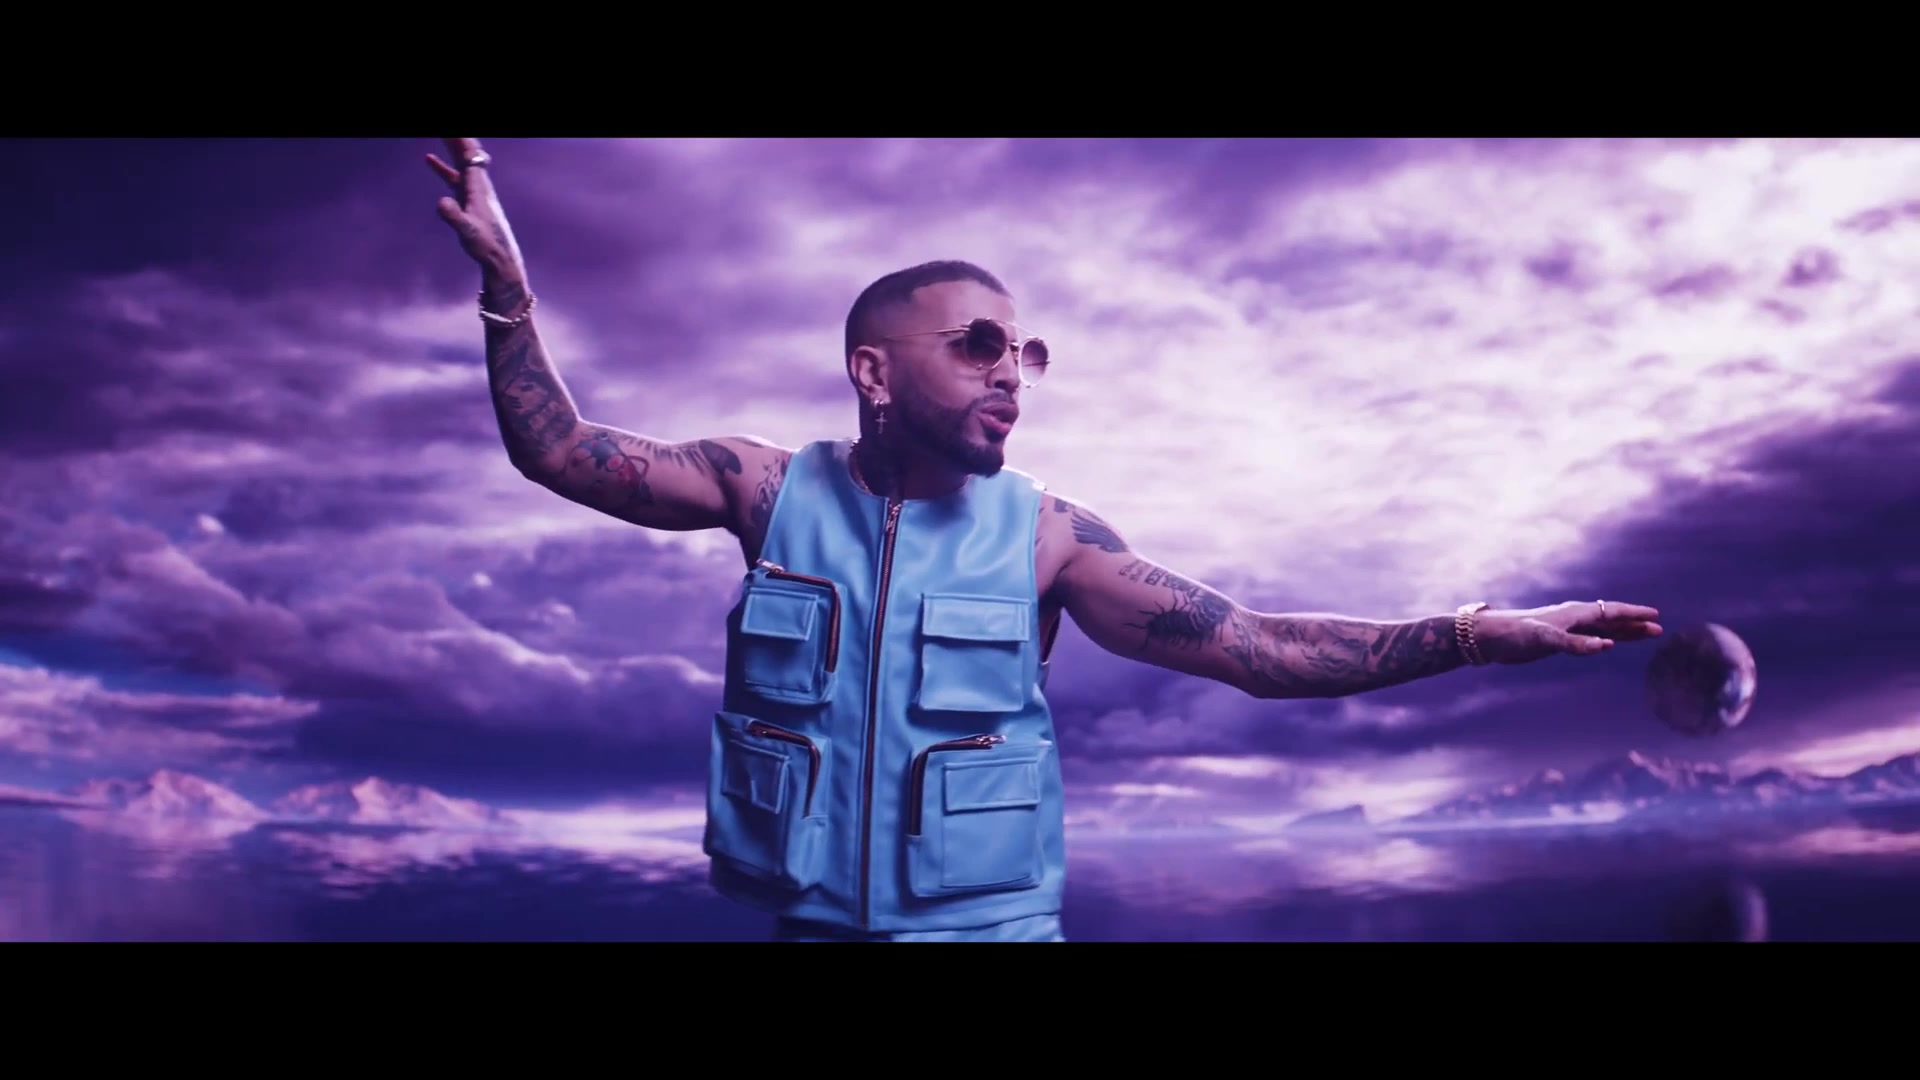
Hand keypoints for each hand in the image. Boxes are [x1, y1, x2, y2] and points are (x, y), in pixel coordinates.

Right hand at [425, 137, 528, 301]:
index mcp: (479, 188)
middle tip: (446, 128)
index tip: (452, 129)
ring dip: (451, 147)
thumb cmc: (486, 245)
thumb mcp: (467, 231)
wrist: (499, 258)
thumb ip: (453, 216)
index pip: (470, 156)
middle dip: (456, 139)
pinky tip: (430, 159)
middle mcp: (478, 186)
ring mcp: (474, 192)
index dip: (461, 141)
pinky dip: (443, 166)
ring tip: (441, 133)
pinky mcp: (469, 200)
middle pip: (467, 154)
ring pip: (461, 163)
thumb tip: (440, 203)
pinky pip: (455, 176)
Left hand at [1474, 600, 1661, 664]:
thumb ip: (1575, 643)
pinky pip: (1587, 637)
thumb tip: (1607, 645)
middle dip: (1634, 623)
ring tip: (1643, 634)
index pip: (1610, 612)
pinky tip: (1606, 643)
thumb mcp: (1545, 639)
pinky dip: (1602, 639)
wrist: (1489, 637)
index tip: (1655, 616)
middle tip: (1658, 629)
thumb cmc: (1516, 634)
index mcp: (1573, 614)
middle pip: (1610, 618)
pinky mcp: (1556, 638)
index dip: (1633, 614)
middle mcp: (1572, 617)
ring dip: (1622, 631)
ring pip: (1601, 627)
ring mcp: (1565, 627)